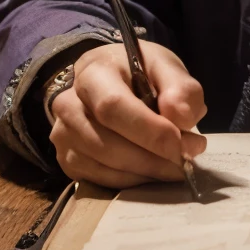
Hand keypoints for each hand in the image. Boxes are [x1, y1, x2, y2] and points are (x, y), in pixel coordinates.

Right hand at [48, 42, 206, 188]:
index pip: (113, 107)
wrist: (110, 80)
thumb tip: (182, 118)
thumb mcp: (166, 67)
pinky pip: (99, 180)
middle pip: (106, 143)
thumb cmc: (140, 72)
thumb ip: (181, 88)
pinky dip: (131, 182)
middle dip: (152, 158)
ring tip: (177, 167)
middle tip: (186, 160)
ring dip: (145, 173)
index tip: (180, 144)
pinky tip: (154, 173)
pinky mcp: (67, 159)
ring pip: (102, 166)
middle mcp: (69, 105)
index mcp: (93, 73)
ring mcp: (63, 134)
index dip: (148, 131)